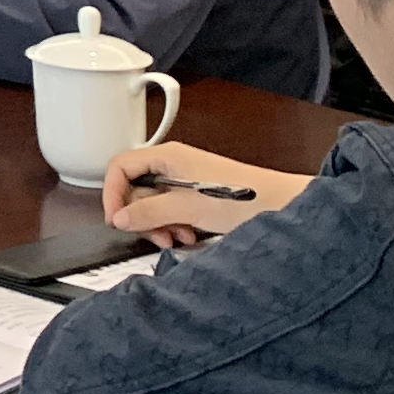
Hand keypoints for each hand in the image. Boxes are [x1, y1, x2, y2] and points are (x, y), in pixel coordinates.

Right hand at [100, 141, 304, 247]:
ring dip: (158, 224)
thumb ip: (149, 212)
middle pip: (134, 188)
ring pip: (151, 202)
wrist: (281, 206)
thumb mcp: (189, 207)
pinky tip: (188, 235)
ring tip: (178, 237)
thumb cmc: (245, 198)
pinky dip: (173, 225)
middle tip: (155, 234)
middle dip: (141, 216)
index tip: (116, 219)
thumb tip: (119, 218)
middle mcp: (173, 164)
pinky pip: (169, 210)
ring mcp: (184, 179)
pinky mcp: (194, 194)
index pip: (120, 167)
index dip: (112, 192)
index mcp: (168, 156)